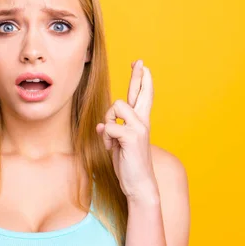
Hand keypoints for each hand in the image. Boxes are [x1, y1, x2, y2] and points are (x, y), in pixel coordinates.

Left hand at [95, 59, 157, 201]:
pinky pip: (109, 126)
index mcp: (140, 122)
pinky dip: (106, 138)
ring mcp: (139, 128)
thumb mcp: (119, 144)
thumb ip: (114, 130)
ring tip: (112, 141)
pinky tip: (111, 148)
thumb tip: (102, 125)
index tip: (141, 65)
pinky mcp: (131, 136)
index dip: (141, 81)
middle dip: (139, 76)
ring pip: (115, 108)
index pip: (141, 97)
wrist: (138, 184)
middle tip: (139, 61)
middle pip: (139, 93)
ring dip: (108, 122)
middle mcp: (142, 122)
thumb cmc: (129, 164)